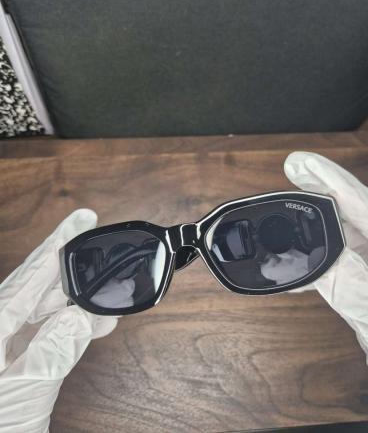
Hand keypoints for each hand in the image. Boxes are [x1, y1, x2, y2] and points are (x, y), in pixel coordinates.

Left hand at [0, 210, 117, 432]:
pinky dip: (75, 325)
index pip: (23, 285)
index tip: (76, 224)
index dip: (53, 252)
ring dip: (76, 296)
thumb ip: (49, 355)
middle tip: (84, 226)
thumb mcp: (20, 398)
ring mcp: (7, 346)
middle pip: (31, 285)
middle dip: (61, 257)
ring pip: (43, 307)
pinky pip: (49, 331)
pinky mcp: (19, 360)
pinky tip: (98, 320)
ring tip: (104, 281)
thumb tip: (79, 317)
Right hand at [284, 152, 367, 432]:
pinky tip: (306, 262)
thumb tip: (323, 255)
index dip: (339, 186)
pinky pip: (352, 276)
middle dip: (330, 195)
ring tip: (298, 204)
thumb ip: (358, 291)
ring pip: (359, 248)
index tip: (305, 165)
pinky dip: (325, 266)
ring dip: (325, 228)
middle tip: (298, 172)